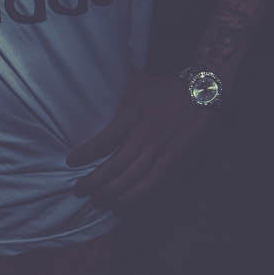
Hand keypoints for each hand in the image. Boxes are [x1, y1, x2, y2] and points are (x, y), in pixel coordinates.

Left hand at [67, 68, 215, 206]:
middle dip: (95, 180)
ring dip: (112, 193)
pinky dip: (136, 195)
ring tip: (96, 201)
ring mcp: (161, 149)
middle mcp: (145, 135)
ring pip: (133, 177)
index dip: (87, 153)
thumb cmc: (166, 87)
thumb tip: (95, 70)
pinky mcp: (175, 159)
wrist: (202, 92)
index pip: (105, 139)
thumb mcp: (137, 82)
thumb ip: (116, 84)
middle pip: (116, 164)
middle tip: (78, 190)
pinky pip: (153, 181)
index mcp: (133, 115)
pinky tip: (122, 205)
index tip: (70, 161)